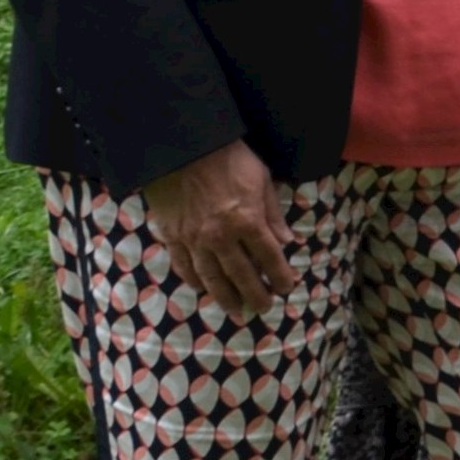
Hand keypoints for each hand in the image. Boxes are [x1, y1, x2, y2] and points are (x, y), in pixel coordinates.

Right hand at [144, 141, 293, 314]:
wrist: (183, 148)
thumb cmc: (230, 158)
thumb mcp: (262, 180)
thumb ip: (273, 214)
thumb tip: (287, 242)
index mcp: (247, 221)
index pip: (269, 257)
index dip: (280, 275)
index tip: (287, 288)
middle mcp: (220, 236)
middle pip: (241, 274)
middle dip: (255, 294)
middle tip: (264, 309)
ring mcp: (193, 239)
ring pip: (211, 277)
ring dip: (224, 297)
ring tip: (236, 311)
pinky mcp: (172, 236)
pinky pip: (183, 265)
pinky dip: (194, 280)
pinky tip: (202, 289)